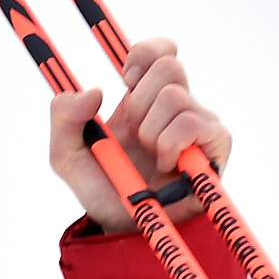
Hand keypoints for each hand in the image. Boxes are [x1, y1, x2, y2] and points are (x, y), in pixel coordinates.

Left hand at [46, 38, 230, 234]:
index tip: (125, 79)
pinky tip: (165, 164)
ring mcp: (198, 124)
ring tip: (148, 157)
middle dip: (140, 99)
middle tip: (133, 133)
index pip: (161, 51)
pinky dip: (170, 144)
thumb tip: (93, 92)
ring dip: (150, 131)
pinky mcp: (215, 145)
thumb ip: (63, 118)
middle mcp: (175, 107)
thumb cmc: (103, 189)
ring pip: (176, 97)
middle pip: (170, 65)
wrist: (124, 227)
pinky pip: (193, 124)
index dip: (145, 52)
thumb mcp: (65, 155)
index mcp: (143, 100)